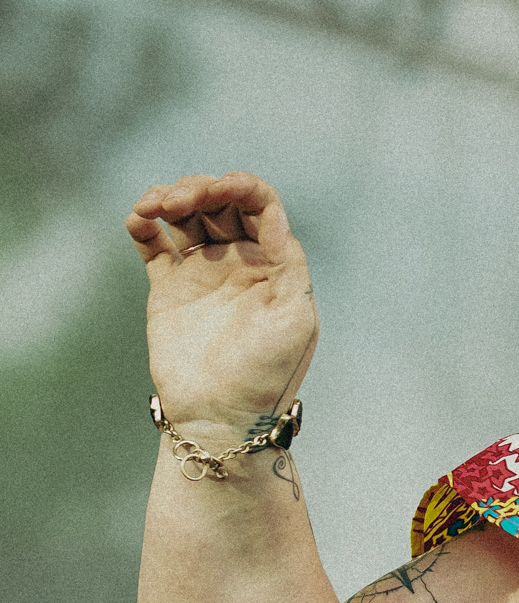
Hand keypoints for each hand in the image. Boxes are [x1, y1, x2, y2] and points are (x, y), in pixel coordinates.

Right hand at [126, 171, 317, 430]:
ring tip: (155, 206)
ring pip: (184, 215)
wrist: (221, 416)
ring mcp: (203, 272)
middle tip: (181, 200)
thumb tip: (276, 220)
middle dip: (200, 189)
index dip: (243, 187)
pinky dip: (143, 223)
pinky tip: (140, 220)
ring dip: (169, 197)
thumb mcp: (295, 321)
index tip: (223, 187)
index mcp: (276, 266)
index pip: (261, 207)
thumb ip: (289, 267)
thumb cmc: (266, 374)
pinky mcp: (169, 287)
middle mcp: (240, 263)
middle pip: (219, 203)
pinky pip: (152, 243)